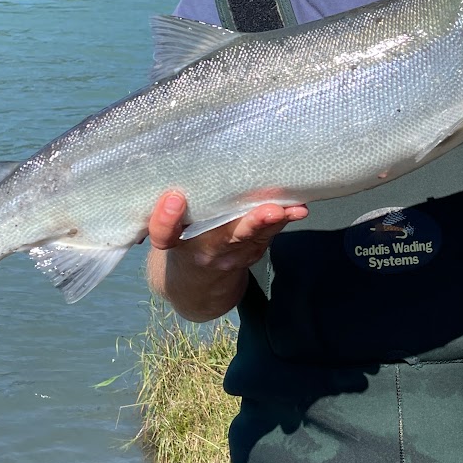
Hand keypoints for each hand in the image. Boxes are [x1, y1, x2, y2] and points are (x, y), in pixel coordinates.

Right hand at [146, 191, 307, 321]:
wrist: (194, 283)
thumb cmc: (179, 238)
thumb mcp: (168, 226)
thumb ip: (170, 210)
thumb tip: (175, 180)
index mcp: (173, 242)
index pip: (164, 234)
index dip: (165, 219)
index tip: (173, 198)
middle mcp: (202, 252)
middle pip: (223, 240)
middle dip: (248, 224)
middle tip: (270, 212)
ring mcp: (230, 257)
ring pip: (252, 239)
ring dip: (275, 223)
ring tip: (295, 209)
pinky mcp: (250, 253)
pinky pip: (266, 237)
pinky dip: (282, 221)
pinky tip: (298, 210)